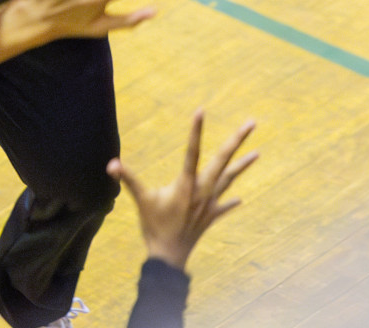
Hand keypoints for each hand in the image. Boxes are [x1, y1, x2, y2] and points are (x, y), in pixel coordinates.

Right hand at [108, 111, 257, 270]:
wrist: (169, 257)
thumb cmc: (154, 227)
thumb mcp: (141, 200)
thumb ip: (128, 179)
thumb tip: (111, 164)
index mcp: (186, 184)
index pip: (192, 151)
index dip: (196, 131)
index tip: (200, 111)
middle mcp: (203, 190)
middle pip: (223, 160)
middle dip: (237, 140)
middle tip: (252, 123)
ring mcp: (209, 203)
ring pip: (229, 179)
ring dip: (243, 166)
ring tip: (258, 153)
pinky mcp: (210, 217)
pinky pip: (224, 206)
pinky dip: (230, 201)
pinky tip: (239, 199)